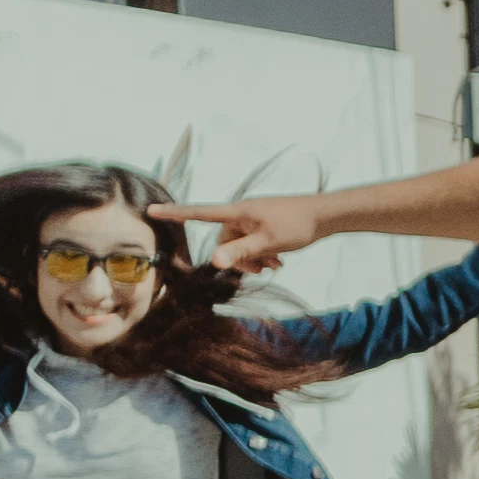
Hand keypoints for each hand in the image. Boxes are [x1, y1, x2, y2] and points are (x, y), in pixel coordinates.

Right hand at [150, 191, 324, 275]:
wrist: (326, 215)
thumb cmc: (298, 225)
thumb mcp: (268, 242)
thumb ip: (241, 252)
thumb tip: (215, 262)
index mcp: (238, 212)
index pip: (200, 212)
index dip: (176, 213)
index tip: (152, 209)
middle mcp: (242, 214)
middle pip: (225, 242)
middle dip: (239, 259)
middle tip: (264, 269)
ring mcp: (254, 219)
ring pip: (240, 245)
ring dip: (253, 259)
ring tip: (274, 265)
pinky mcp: (264, 225)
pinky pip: (253, 243)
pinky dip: (261, 254)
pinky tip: (278, 262)